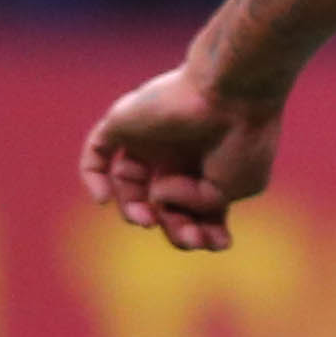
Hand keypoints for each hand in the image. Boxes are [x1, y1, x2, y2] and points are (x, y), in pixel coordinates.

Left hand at [80, 61, 280, 252]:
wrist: (233, 94)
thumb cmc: (242, 140)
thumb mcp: (233, 190)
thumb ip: (198, 206)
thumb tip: (157, 195)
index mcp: (209, 166)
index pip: (195, 209)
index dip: (203, 232)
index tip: (217, 243)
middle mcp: (177, 152)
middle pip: (161, 203)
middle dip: (174, 227)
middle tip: (189, 237)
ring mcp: (149, 138)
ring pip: (129, 185)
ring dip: (134, 210)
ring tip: (148, 218)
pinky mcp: (124, 123)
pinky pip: (96, 153)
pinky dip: (93, 178)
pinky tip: (103, 200)